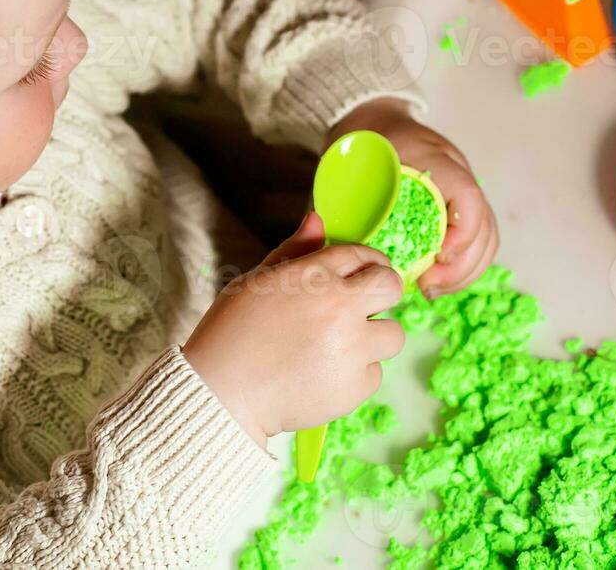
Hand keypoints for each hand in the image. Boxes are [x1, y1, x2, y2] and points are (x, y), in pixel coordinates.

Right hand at [182, 211, 405, 446]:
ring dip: (373, 338)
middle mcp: (339, 307)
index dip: (365, 263)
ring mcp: (351, 348)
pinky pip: (375, 373)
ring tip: (340, 347)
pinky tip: (324, 374)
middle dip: (382, 292)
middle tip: (364, 306)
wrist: (222, 394)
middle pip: (391, 287)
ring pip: (393, 334)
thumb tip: (317, 220)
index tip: (361, 275)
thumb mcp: (257, 281)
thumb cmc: (232, 333)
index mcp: (314, 275)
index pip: (361, 254)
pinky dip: (356, 374)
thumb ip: (295, 251)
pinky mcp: (355, 386)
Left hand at [324, 98, 498, 297]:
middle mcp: (457, 172)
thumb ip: (337, 197)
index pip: (467, 197)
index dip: (461, 235)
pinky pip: (479, 237)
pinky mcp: (461, 203)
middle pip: (483, 226)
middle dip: (461, 266)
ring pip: (487, 236)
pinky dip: (465, 263)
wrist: (373, 119)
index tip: (436, 260)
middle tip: (428, 286)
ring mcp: (464, 187)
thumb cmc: (359, 142)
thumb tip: (319, 236)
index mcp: (432, 159)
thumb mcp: (346, 163)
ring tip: (432, 288)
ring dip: (466, 270)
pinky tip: (439, 278)